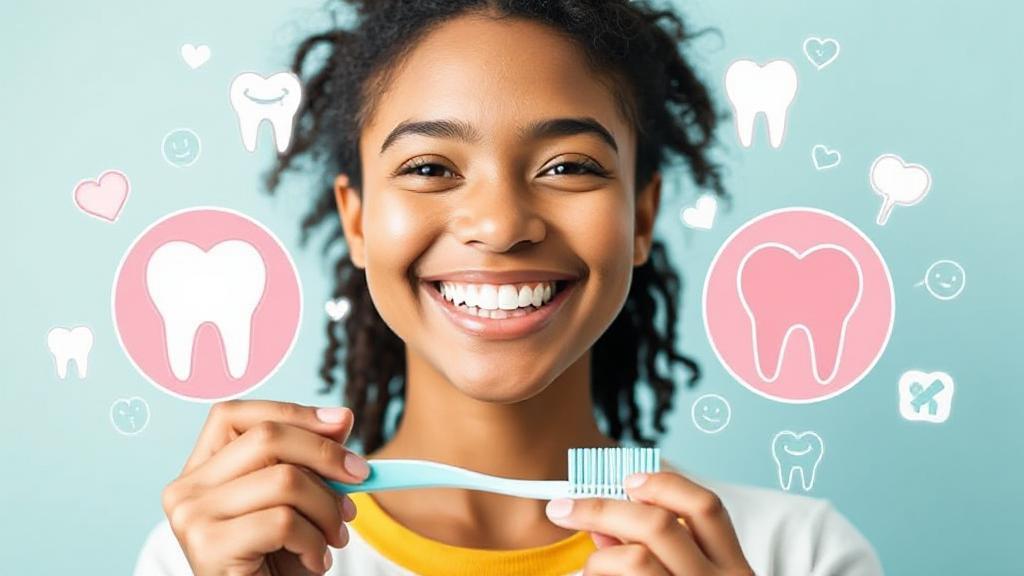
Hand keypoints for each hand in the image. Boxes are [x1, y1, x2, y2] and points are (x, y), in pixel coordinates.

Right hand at [161, 400, 371, 575]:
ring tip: (336, 535)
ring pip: (285, 480)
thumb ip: (312, 458)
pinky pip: (283, 522)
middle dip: (326, 455)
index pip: (235, 414)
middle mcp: (185, 487)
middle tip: (361, 479)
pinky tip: (314, 559)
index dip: (292, 413)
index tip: (343, 424)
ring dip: (328, 509)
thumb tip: (342, 418)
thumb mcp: (299, 501)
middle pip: (266, 437)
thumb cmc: (278, 559)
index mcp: (201, 468)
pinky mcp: (208, 546)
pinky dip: (314, 540)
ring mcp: (191, 516)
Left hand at [544, 471, 753, 574]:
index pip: (705, 507)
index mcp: (734, 569)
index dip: (664, 484)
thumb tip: (602, 526)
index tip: (627, 480)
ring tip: (590, 571)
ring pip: (633, 559)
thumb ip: (653, 553)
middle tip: (561, 508)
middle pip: (658, 524)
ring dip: (598, 558)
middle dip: (601, 507)